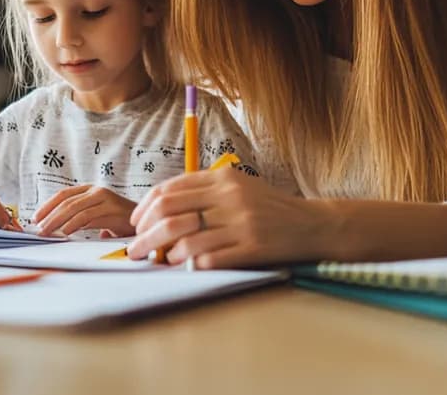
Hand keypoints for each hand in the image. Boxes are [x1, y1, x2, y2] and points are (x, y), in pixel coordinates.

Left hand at [34, 185, 137, 236]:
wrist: (145, 222)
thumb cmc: (117, 221)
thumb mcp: (95, 217)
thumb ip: (79, 218)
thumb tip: (55, 228)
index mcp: (90, 190)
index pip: (63, 194)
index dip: (47, 205)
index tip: (35, 218)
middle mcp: (97, 191)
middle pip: (67, 202)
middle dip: (49, 216)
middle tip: (38, 229)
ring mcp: (105, 199)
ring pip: (75, 209)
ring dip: (57, 222)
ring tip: (47, 232)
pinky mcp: (112, 210)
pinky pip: (88, 217)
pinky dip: (74, 225)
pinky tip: (65, 232)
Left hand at [127, 166, 329, 268]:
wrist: (311, 224)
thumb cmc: (268, 207)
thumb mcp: (238, 187)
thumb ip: (203, 191)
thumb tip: (159, 208)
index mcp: (223, 179)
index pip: (169, 190)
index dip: (145, 208)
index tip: (136, 223)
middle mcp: (230, 198)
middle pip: (169, 213)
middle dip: (144, 233)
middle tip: (134, 248)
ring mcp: (242, 223)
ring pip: (185, 238)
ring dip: (162, 252)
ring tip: (154, 260)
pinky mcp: (252, 248)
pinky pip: (209, 258)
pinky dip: (189, 264)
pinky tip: (182, 266)